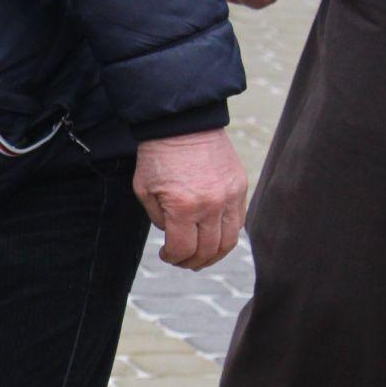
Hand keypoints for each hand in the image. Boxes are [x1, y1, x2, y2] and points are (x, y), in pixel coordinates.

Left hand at [133, 129, 247, 270]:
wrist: (184, 125)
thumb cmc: (158, 156)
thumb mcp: (144, 190)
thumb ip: (159, 218)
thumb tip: (173, 235)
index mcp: (183, 207)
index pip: (183, 248)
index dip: (173, 257)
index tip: (166, 255)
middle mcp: (211, 205)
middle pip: (207, 250)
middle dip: (192, 261)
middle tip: (182, 261)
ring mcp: (230, 197)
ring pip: (229, 241)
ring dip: (214, 255)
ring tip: (200, 257)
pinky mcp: (241, 187)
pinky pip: (239, 222)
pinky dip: (227, 235)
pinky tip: (214, 237)